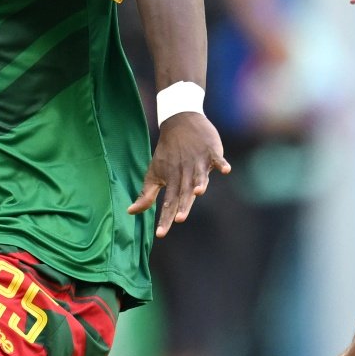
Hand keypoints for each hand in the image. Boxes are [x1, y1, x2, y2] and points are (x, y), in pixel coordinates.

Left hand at [128, 113, 228, 237]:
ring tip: (199, 192)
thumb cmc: (167, 153)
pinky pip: (216, 158)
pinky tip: (225, 170)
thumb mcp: (155, 173)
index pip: (168, 203)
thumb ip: (146, 195)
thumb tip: (130, 212)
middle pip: (184, 192)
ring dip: (199, 183)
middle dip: (182, 205)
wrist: (179, 121)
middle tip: (180, 218)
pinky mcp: (210, 151)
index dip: (165, 218)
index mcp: (172, 180)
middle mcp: (185, 173)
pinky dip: (221, 163)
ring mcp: (198, 161)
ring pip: (199, 175)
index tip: (160, 234)